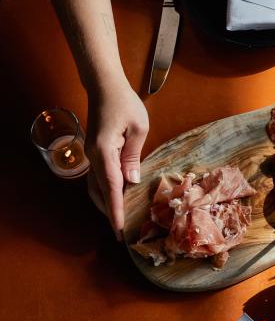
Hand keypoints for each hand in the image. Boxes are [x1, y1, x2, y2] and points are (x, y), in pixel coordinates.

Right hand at [85, 80, 148, 238]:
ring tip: (118, 220)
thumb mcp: (138, 128)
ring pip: (95, 186)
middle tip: (120, 233)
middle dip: (109, 212)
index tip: (118, 229)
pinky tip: (115, 198)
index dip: (115, 210)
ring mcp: (91, 154)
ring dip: (105, 203)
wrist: (104, 86)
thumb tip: (130, 180)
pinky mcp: (94, 152)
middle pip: (99, 191)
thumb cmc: (125, 103)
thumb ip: (134, 155)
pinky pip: (98, 177)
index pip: (111, 187)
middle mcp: (93, 156)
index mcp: (104, 151)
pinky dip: (105, 191)